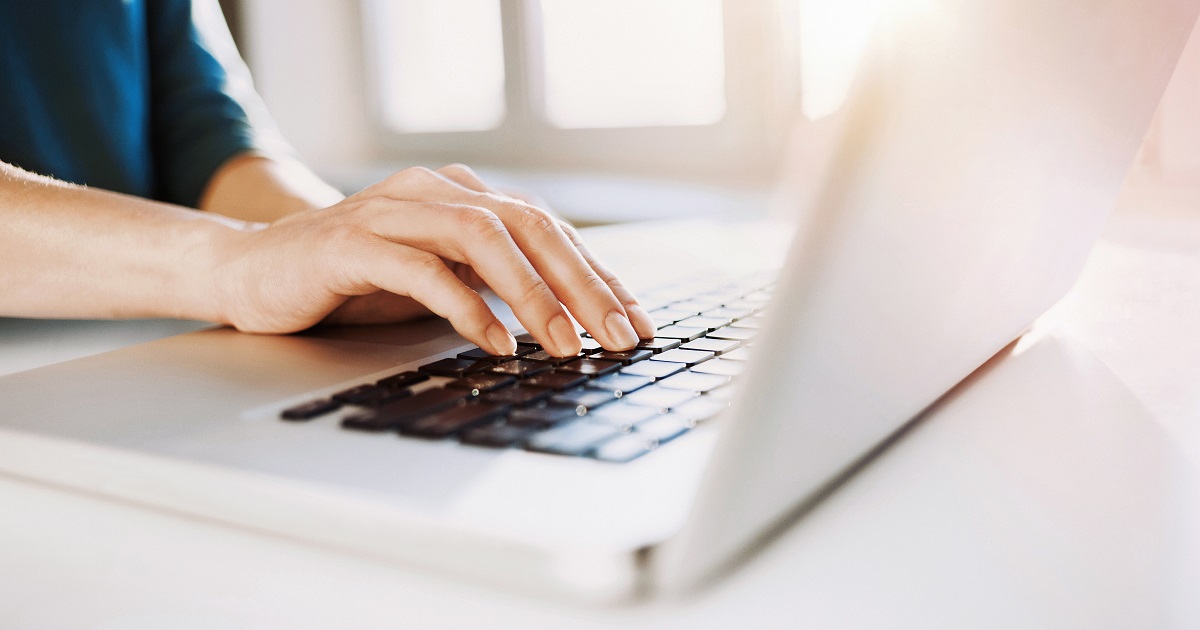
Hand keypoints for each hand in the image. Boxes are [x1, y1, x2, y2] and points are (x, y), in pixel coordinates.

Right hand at [212, 165, 657, 355]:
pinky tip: (496, 343)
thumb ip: (489, 285)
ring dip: (534, 294)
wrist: (254, 270)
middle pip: (529, 225)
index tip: (635, 322)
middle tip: (618, 336)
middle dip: (583, 284)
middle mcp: (433, 191)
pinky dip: (466, 307)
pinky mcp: (351, 244)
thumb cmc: (354, 281)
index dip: (598, 275)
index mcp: (462, 195)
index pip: (548, 229)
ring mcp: (391, 212)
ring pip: (483, 238)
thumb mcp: (438, 279)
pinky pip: (421, 270)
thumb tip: (569, 323)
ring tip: (566, 344)